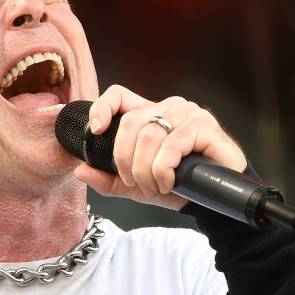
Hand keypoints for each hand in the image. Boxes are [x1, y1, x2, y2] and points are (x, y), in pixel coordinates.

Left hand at [71, 85, 246, 209]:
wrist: (213, 200)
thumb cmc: (178, 186)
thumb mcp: (135, 186)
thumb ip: (107, 178)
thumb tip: (80, 169)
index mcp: (149, 115)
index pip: (119, 95)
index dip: (103, 107)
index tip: (96, 130)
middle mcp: (168, 108)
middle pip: (129, 123)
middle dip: (124, 160)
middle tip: (135, 184)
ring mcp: (187, 114)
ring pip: (148, 136)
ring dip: (145, 171)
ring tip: (154, 188)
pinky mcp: (204, 125)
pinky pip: (171, 145)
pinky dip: (163, 170)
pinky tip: (168, 182)